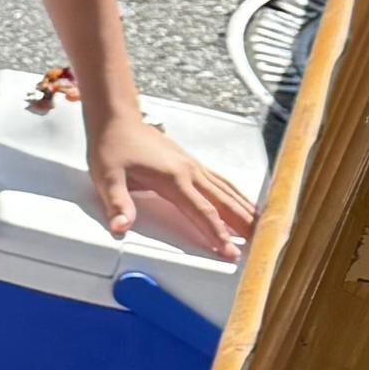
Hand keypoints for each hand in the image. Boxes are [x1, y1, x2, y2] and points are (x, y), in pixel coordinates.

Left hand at [88, 111, 255, 254]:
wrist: (117, 118)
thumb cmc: (111, 146)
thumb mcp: (106, 178)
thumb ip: (117, 204)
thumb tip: (121, 226)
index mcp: (173, 178)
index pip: (201, 211)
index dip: (217, 233)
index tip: (229, 251)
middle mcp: (190, 171)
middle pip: (223, 202)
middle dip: (242, 224)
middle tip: (260, 244)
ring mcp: (193, 166)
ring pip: (227, 191)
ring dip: (245, 209)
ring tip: (262, 227)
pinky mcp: (191, 163)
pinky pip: (221, 181)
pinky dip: (236, 195)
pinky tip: (244, 203)